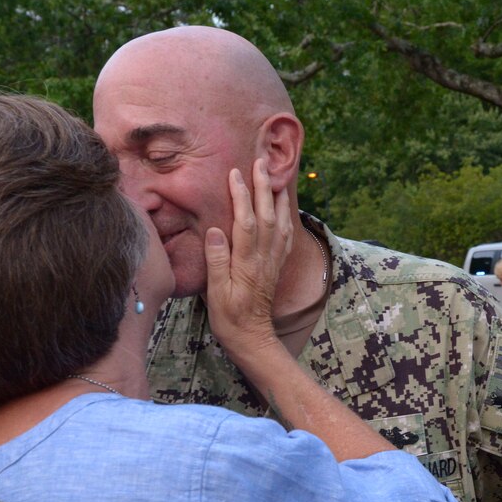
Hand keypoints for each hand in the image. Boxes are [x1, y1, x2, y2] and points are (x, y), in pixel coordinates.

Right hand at [203, 159, 293, 353]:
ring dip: (278, 199)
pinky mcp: (277, 267)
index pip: (245, 221)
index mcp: (246, 262)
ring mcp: (273, 262)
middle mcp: (264, 258)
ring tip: (277, 177)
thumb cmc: (229, 318)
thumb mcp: (215, 293)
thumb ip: (217, 261)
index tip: (235, 172)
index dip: (241, 195)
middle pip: (266, 216)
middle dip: (264, 187)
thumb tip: (216, 230)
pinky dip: (286, 218)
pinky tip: (284, 209)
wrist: (252, 339)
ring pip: (280, 223)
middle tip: (261, 163)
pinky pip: (286, 237)